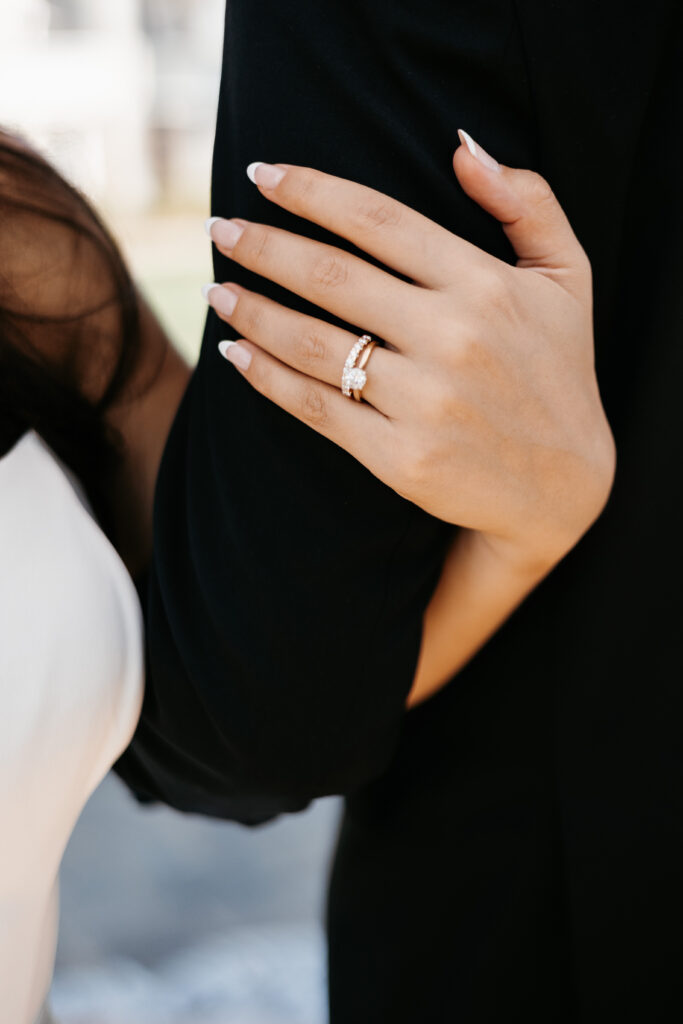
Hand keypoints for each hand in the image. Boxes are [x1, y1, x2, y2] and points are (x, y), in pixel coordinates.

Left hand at [205, 131, 614, 570]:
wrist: (564, 486)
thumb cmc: (559, 371)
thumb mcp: (569, 277)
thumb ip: (527, 201)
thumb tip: (461, 146)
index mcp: (485, 285)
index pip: (379, 220)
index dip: (311, 191)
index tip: (259, 175)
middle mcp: (452, 338)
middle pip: (332, 276)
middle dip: (263, 246)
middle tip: (219, 230)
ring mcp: (423, 402)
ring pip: (313, 342)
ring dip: (252, 311)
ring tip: (217, 290)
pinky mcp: (400, 457)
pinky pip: (316, 408)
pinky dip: (267, 379)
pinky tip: (236, 355)